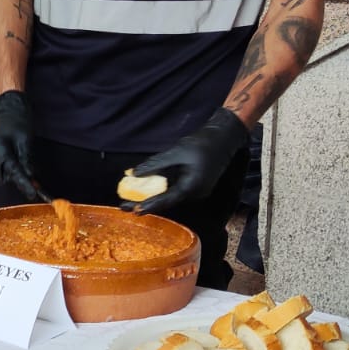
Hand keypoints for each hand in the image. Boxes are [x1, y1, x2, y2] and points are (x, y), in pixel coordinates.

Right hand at [0, 90, 43, 202]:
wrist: (7, 108)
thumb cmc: (18, 120)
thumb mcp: (26, 139)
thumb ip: (27, 160)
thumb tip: (32, 178)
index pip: (13, 172)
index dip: (24, 184)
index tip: (33, 194)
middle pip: (7, 177)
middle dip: (20, 180)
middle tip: (37, 183)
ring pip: (4, 175)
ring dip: (16, 175)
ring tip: (27, 169)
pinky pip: (1, 170)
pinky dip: (11, 170)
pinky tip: (18, 163)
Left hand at [128, 108, 248, 215]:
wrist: (224, 139)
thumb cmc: (201, 144)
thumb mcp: (175, 152)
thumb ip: (154, 164)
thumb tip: (132, 174)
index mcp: (192, 186)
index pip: (167, 200)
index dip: (149, 205)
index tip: (133, 210)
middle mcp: (195, 193)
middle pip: (167, 202)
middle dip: (146, 204)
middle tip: (124, 208)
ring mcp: (197, 191)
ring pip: (171, 197)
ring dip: (152, 198)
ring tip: (131, 202)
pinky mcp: (196, 186)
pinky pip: (175, 191)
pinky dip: (161, 192)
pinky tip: (147, 191)